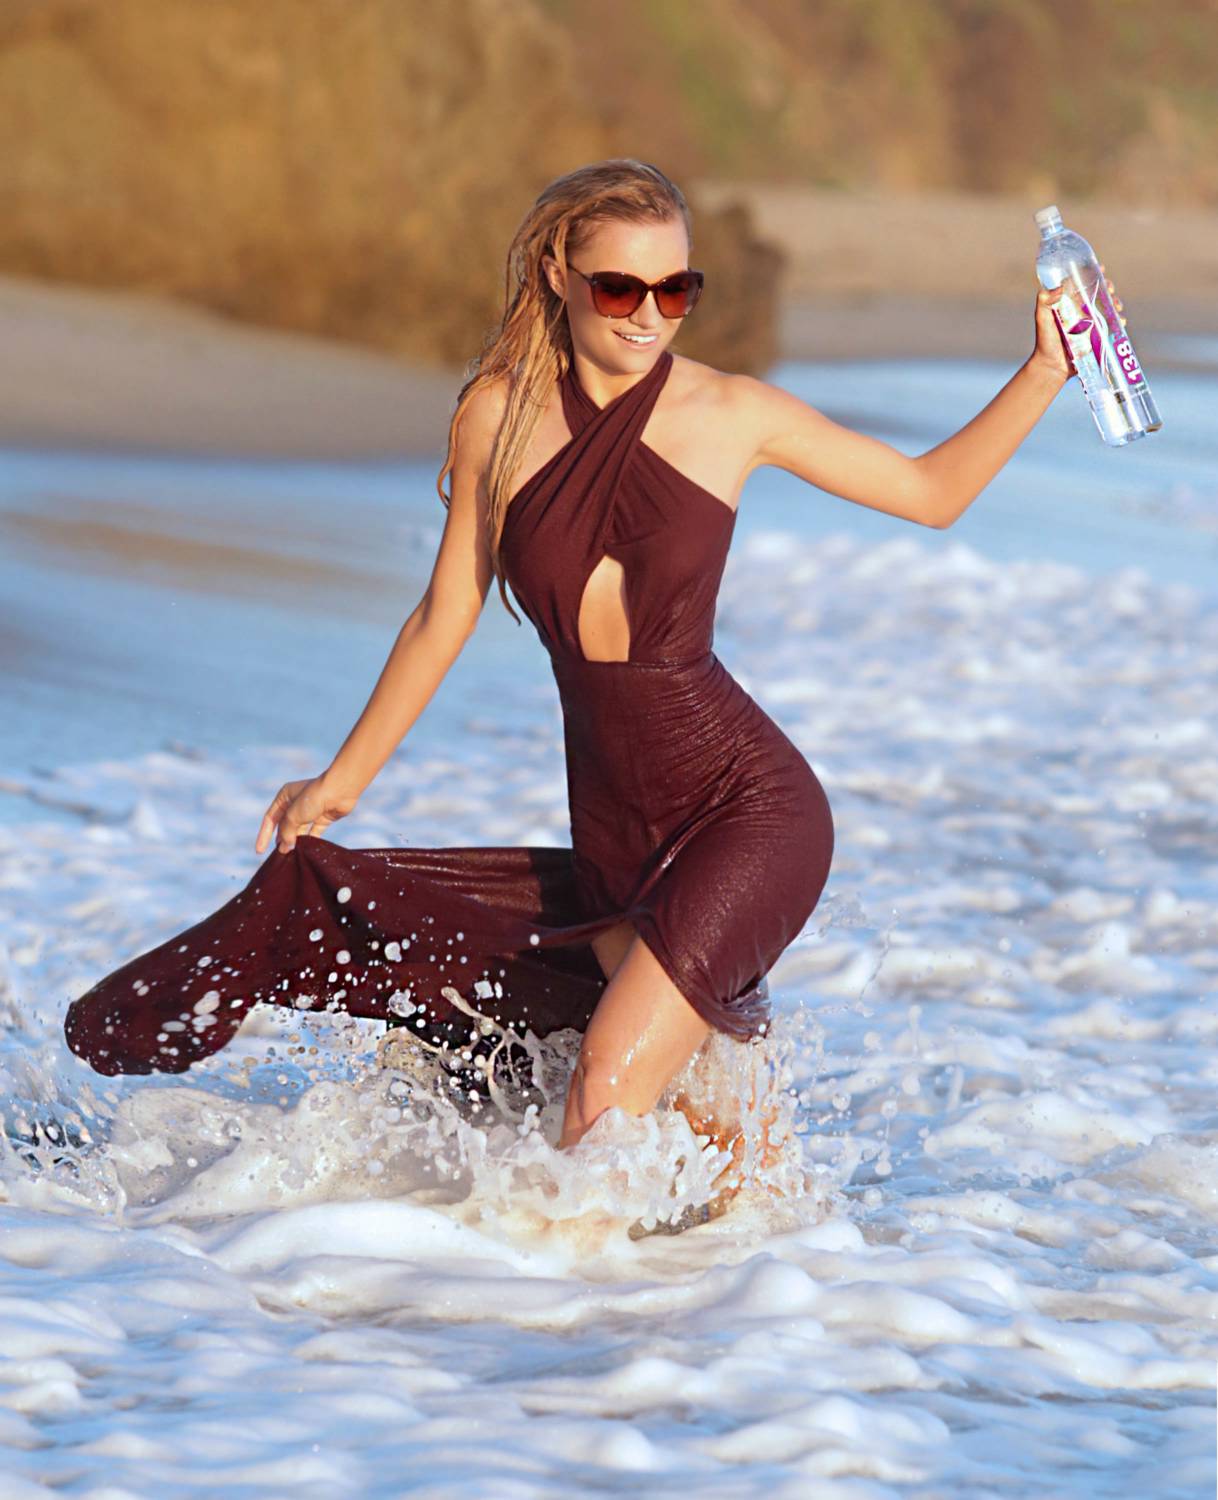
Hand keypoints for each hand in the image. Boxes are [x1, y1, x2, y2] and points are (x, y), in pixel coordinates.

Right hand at [255, 772, 358, 854]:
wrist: (340, 790)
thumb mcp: (294, 815)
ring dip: (294, 841)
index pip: (270, 818)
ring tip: (290, 854)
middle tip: (280, 854)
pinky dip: (309, 840)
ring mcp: (310, 810)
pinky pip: (313, 831)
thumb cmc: (314, 797)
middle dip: (281, 839)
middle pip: (284, 825)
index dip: (264, 835)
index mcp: (284, 796)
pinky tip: (305, 850)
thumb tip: (285, 847)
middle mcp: (296, 802)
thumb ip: (287, 832)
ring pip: (298, 829)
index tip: (259, 850)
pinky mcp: (322, 816)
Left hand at [1031, 265, 1124, 384]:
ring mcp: (1091, 322)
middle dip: (1108, 287)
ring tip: (1117, 305)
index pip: (1082, 283)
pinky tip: (1120, 321)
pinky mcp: (1098, 334)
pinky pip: (1112, 324)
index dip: (1091, 274)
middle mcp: (1081, 309)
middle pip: (1098, 293)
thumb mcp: (1042, 319)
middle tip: (1110, 288)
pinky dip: (1118, 320)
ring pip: (1107, 306)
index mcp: (1069, 302)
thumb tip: (1060, 287)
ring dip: (1115, 302)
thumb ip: (1045, 302)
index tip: (1100, 269)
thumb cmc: (1045, 341)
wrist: (1053, 366)